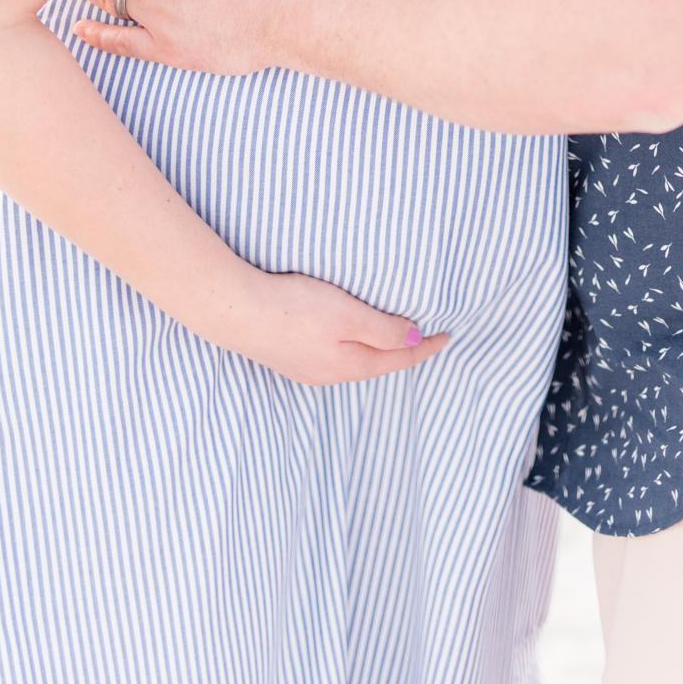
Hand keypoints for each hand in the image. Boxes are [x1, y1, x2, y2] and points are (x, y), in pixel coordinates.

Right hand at [211, 261, 448, 385]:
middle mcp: (331, 374)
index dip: (427, 346)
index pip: (401, 358)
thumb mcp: (349, 315)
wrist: (234, 312)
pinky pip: (333, 356)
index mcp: (352, 365)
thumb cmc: (294, 309)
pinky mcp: (288, 356)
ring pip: (355, 361)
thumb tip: (415, 340)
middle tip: (426, 336)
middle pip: (379, 363)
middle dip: (404, 352)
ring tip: (392, 335)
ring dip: (377, 349)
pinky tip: (346, 337)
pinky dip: (352, 346)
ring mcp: (307, 368)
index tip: (448, 335)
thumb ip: (384, 330)